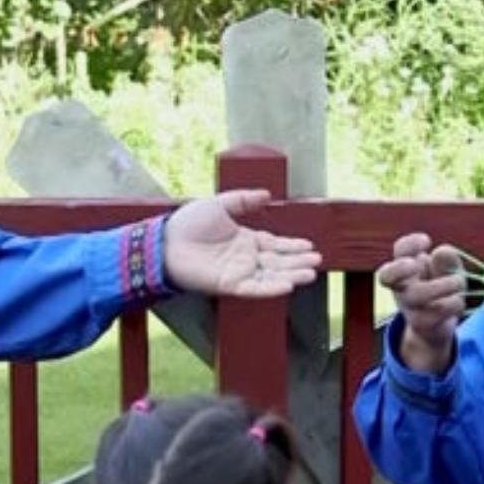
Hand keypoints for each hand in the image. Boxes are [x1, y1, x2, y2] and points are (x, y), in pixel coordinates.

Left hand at [162, 189, 320, 296]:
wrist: (166, 242)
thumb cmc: (188, 223)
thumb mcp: (220, 204)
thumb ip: (243, 200)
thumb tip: (268, 195)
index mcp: (244, 240)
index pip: (274, 245)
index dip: (292, 246)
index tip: (310, 246)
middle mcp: (244, 258)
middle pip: (277, 262)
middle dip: (298, 262)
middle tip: (317, 261)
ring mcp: (238, 273)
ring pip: (270, 276)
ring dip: (291, 275)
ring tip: (310, 273)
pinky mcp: (228, 285)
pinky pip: (254, 288)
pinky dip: (270, 288)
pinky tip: (288, 285)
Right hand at [375, 233, 465, 373]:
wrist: (437, 326)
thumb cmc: (441, 290)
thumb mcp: (448, 271)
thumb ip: (447, 260)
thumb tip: (441, 252)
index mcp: (405, 268)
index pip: (399, 250)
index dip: (409, 244)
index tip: (427, 241)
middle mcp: (401, 287)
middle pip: (387, 276)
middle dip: (400, 268)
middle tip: (416, 264)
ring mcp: (409, 307)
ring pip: (415, 295)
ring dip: (442, 285)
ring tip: (459, 281)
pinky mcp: (422, 323)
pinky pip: (437, 311)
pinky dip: (454, 303)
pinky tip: (458, 301)